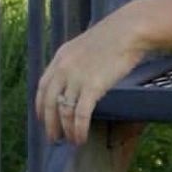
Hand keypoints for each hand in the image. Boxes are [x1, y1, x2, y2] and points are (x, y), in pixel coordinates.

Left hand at [35, 3, 148, 145]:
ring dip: (66, 130)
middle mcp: (63, 69)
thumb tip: (79, 78)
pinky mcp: (92, 87)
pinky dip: (79, 129)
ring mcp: (76, 78)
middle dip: (50, 124)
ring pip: (64, 112)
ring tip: (72, 141)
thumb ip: (78, 61)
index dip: (42, 106)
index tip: (44, 118)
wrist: (129, 30)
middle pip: (49, 102)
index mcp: (61, 57)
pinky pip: (80, 114)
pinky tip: (81, 138)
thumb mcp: (87, 46)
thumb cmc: (116, 36)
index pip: (43, 87)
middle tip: (54, 138)